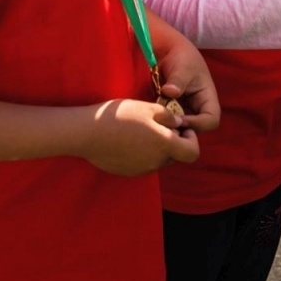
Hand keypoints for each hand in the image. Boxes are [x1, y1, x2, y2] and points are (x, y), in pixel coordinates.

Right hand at [81, 99, 198, 176]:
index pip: (193, 153)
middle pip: (175, 156)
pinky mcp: (129, 172)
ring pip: (159, 159)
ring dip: (157, 147)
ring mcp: (142, 169)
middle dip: (173, 142)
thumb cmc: (120, 116)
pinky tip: (128, 139)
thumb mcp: (148, 108)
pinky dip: (143, 153)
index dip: (192, 140)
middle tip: (160, 124)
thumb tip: (179, 124)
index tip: (182, 128)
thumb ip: (169, 117)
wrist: (87, 133)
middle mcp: (156, 162)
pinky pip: (144, 163)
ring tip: (141, 130)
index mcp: (165, 145)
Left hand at [153, 31, 219, 134]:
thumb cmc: (181, 57)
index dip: (198, 124)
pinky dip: (164, 122)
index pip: (211, 120)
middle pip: (196, 129)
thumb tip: (169, 92)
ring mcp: (186, 111)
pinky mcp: (174, 111)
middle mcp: (199, 108)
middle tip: (165, 124)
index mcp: (208, 98)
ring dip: (171, 127)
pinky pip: (171, 122)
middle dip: (182, 129)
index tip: (179, 119)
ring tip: (158, 120)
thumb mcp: (182, 67)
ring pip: (182, 128)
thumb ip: (177, 80)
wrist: (169, 52)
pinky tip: (154, 117)